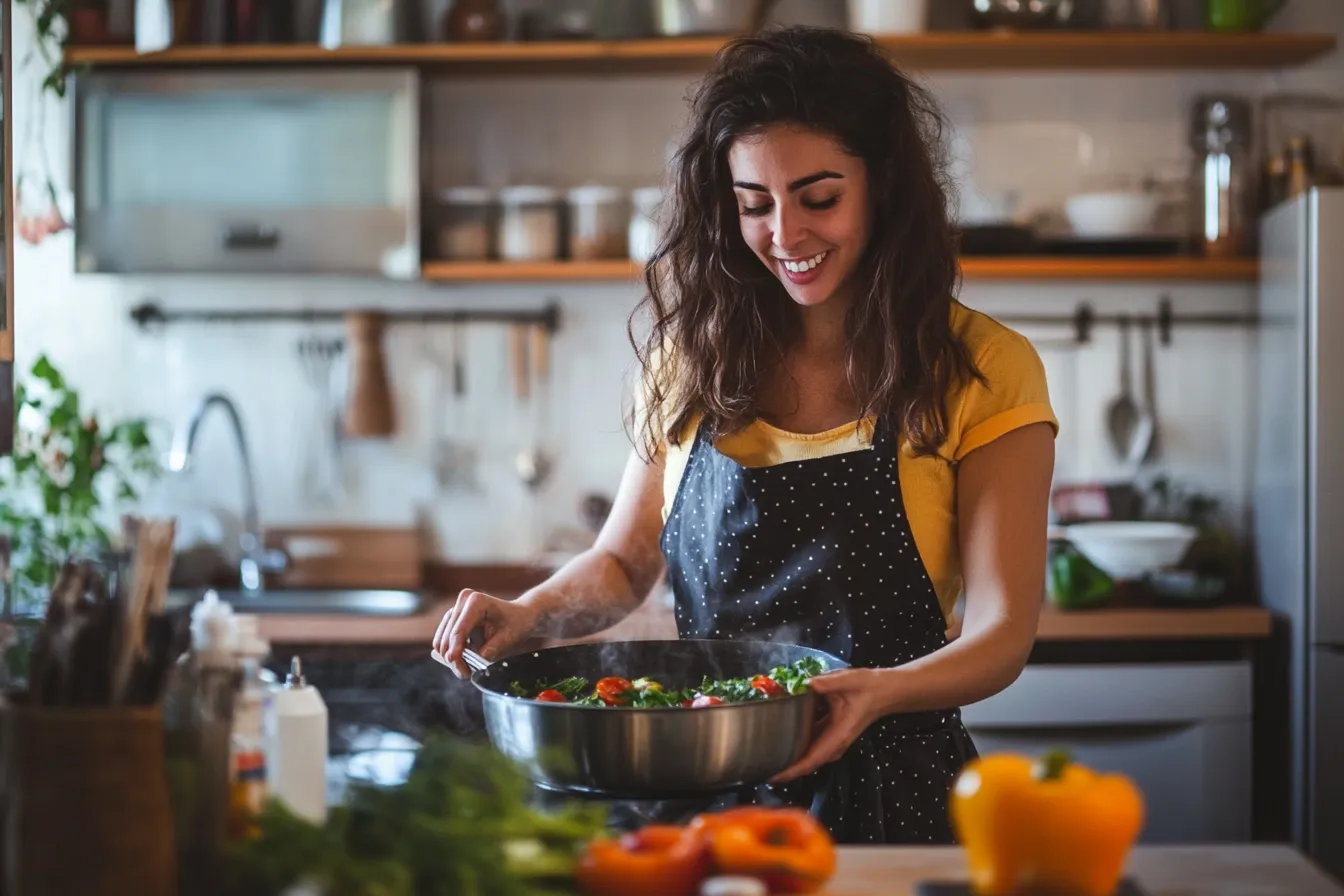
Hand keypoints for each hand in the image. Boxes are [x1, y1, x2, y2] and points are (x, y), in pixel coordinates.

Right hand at [432, 589, 541, 679]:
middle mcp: (463, 601)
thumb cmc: (516, 624)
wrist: (519, 615)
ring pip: (442, 640)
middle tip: (465, 674)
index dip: (455, 651)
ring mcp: (456, 609)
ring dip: (451, 658)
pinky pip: (444, 640)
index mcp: (477, 602)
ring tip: (465, 670)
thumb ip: (492, 649)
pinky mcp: (452, 619)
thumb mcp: (509, 637)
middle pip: (448, 636)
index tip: (457, 667)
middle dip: (453, 658)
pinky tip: (465, 660)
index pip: (459, 630)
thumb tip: (476, 661)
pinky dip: (452, 653)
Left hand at [770, 667, 890, 782]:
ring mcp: (832, 741)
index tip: (772, 776)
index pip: (811, 760)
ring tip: (765, 756)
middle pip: (806, 763)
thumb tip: (808, 683)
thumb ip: (829, 682)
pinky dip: (796, 745)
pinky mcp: (830, 735)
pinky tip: (780, 737)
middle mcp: (834, 744)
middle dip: (785, 768)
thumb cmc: (869, 687)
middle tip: (759, 766)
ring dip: (789, 758)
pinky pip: (810, 745)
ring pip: (808, 756)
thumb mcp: (850, 680)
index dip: (791, 770)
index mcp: (838, 735)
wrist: (885, 691)